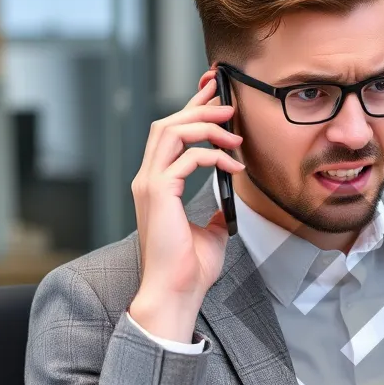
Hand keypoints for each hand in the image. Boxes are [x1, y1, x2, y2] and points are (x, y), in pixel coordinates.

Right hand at [128, 70, 243, 341]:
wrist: (177, 292)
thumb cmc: (190, 268)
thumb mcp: (211, 232)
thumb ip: (215, 212)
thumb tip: (228, 204)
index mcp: (157, 184)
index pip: (171, 135)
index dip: (191, 110)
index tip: (213, 92)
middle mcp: (148, 179)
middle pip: (168, 124)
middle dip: (198, 106)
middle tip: (228, 100)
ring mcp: (150, 184)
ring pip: (171, 132)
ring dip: (205, 124)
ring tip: (234, 129)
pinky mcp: (158, 193)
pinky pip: (187, 158)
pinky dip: (214, 155)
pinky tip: (235, 165)